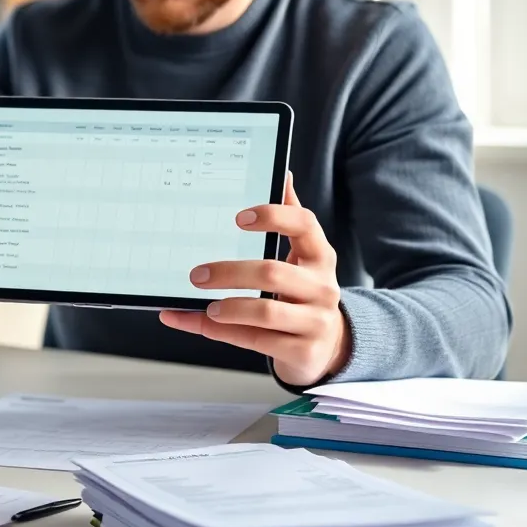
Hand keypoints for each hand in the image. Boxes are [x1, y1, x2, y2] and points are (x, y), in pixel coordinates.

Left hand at [159, 175, 350, 385]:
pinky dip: (219, 332)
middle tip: (197, 274)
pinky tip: (195, 320)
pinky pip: (254, 341)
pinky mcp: (303, 352)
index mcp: (320, 256)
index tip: (239, 217)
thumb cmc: (304, 293)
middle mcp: (322, 287)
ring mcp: (315, 322)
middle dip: (229, 272)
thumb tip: (283, 174)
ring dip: (227, 308)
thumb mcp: (304, 257)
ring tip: (205, 304)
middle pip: (272, 273)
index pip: (304, 225)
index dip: (273, 216)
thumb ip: (290, 218)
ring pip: (265, 313)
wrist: (331, 346)